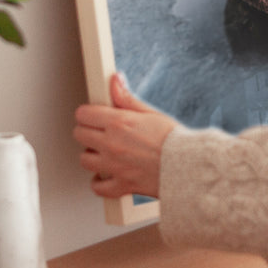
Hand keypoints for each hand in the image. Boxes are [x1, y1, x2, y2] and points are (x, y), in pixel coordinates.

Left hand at [73, 72, 178, 199]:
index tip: (94, 115)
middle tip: (100, 132)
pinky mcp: (120, 185)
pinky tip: (107, 175)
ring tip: (105, 152)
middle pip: (79, 135)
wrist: (188, 166)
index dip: (88, 113)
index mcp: (119, 123)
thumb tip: (115, 80)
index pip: (84, 114)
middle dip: (87, 131)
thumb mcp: (150, 113)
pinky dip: (99, 182)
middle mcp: (112, 144)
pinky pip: (97, 187)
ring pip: (84, 160)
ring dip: (92, 155)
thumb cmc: (174, 140)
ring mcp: (114, 166)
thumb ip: (127, 98)